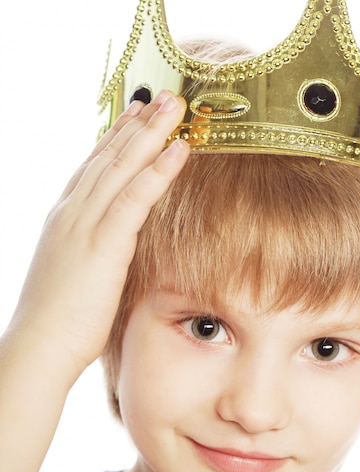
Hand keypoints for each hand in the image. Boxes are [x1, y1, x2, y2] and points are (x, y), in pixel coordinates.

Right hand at [7, 91, 189, 383]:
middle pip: (108, 158)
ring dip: (152, 133)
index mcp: (65, 220)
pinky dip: (158, 170)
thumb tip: (111, 250)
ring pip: (121, 168)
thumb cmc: (58, 321)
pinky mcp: (103, 244)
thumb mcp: (75, 275)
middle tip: (163, 96)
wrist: (39, 347)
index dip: (117, 139)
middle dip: (137, 124)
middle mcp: (72, 213)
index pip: (93, 170)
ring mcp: (84, 225)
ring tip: (176, 106)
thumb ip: (92, 253)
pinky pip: (135, 198)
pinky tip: (180, 149)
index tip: (137, 116)